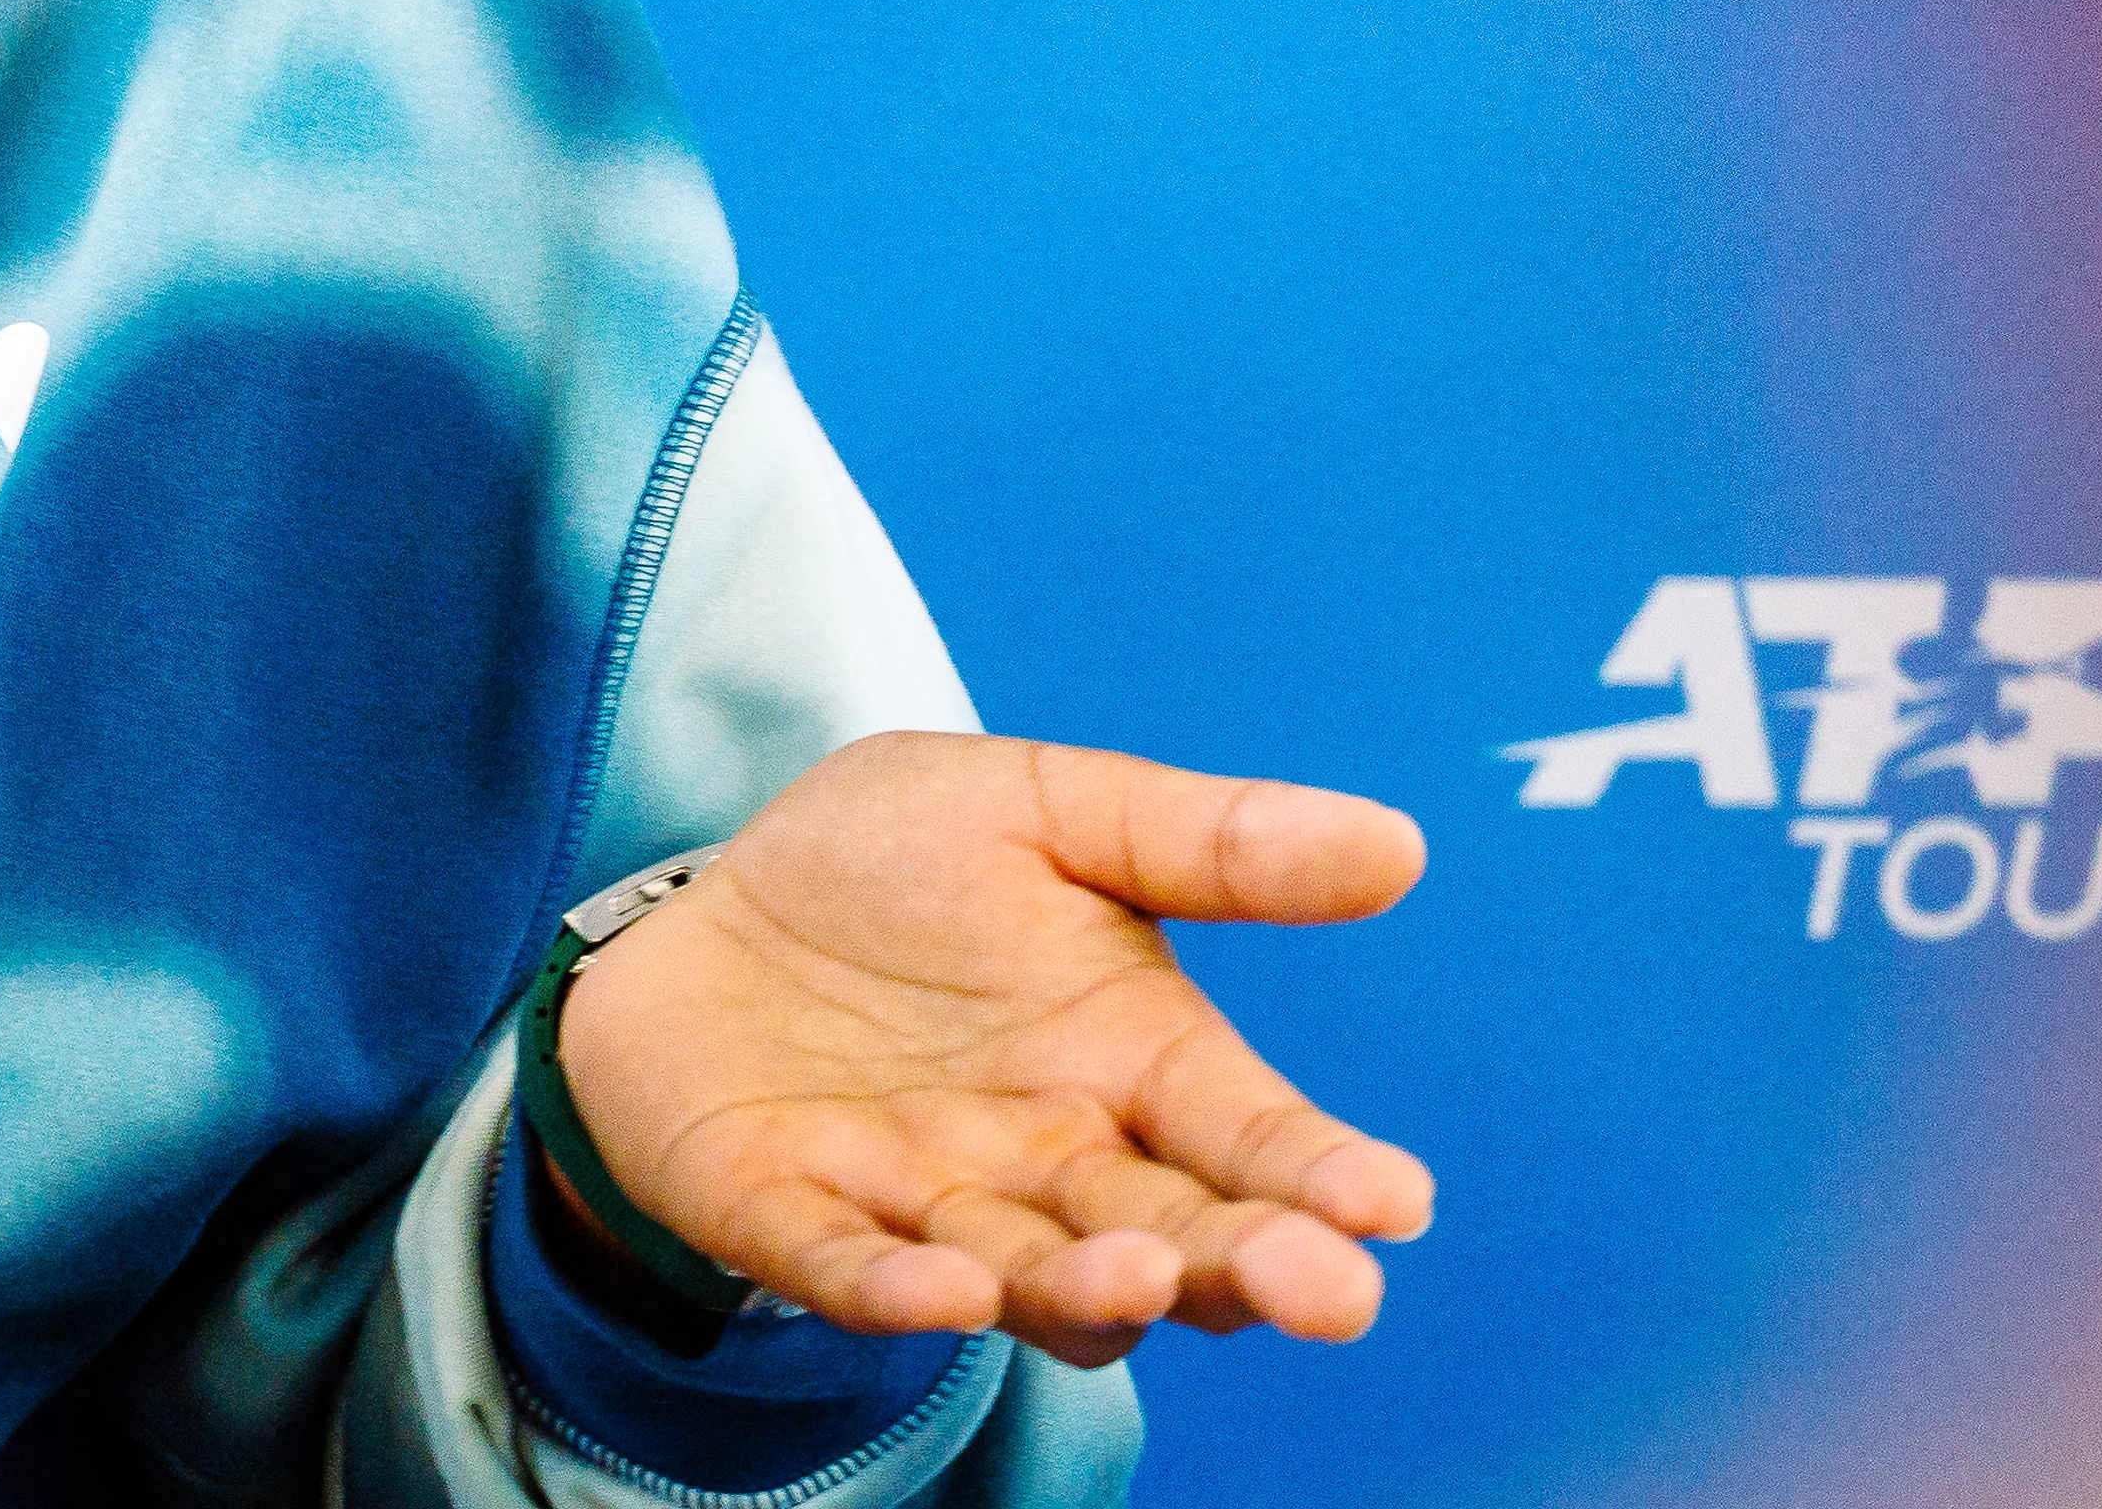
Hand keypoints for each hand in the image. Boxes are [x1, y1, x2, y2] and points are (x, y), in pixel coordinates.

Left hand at [549, 731, 1429, 1366]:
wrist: (702, 903)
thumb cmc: (894, 867)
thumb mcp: (1048, 809)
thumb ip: (1206, 841)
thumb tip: (1399, 846)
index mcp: (1131, 1062)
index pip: (1248, 1133)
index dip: (1320, 1172)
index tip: (1393, 1201)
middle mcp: (1050, 1160)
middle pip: (1167, 1235)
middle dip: (1246, 1267)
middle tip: (1327, 1293)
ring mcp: (924, 1204)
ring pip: (1025, 1274)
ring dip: (1084, 1289)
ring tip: (1139, 1282)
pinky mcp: (791, 1217)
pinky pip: (846, 1269)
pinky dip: (894, 1290)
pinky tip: (946, 1291)